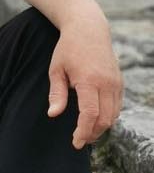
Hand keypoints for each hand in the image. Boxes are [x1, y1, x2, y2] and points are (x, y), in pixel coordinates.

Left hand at [47, 18, 122, 148]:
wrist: (89, 29)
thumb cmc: (68, 49)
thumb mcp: (56, 69)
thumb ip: (56, 93)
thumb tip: (53, 114)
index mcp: (89, 80)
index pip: (90, 114)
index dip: (83, 132)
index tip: (75, 143)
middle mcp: (106, 83)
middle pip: (104, 119)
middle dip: (92, 134)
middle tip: (79, 141)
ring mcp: (116, 82)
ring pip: (113, 115)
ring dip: (101, 128)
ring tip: (87, 133)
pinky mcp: (119, 82)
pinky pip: (118, 106)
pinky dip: (109, 117)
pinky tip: (96, 120)